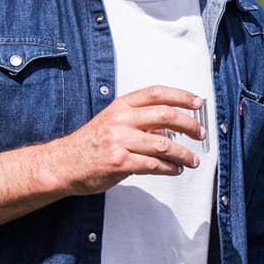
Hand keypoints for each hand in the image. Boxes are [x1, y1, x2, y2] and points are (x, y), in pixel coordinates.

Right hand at [41, 86, 204, 194]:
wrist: (63, 164)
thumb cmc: (92, 144)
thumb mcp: (114, 122)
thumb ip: (140, 120)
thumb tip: (172, 124)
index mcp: (121, 105)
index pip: (157, 93)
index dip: (181, 96)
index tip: (198, 102)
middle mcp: (121, 119)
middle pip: (166, 115)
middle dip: (190, 125)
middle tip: (200, 134)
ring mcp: (120, 141)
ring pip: (164, 144)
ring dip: (184, 154)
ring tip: (192, 160)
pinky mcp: (119, 162)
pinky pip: (153, 165)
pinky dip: (170, 168)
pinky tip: (175, 169)